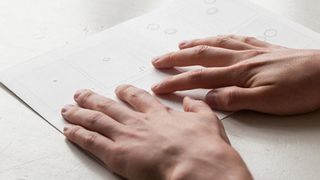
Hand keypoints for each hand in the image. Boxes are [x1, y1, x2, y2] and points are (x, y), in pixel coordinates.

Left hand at [61, 85, 251, 179]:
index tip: (119, 89)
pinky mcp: (117, 154)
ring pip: (97, 120)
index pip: (138, 99)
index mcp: (159, 115)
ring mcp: (126, 136)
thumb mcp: (207, 121)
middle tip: (82, 94)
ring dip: (80, 113)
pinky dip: (78, 134)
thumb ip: (196, 109)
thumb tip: (190, 101)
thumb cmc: (204, 147)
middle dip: (94, 99)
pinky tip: (69, 130)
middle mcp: (139, 122)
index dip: (127, 93)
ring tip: (68, 108)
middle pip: (111, 106)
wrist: (198, 165)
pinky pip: (91, 141)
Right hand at [151, 35, 319, 114]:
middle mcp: (241, 58)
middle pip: (200, 56)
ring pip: (215, 44)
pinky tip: (216, 38)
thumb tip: (210, 99)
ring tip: (179, 46)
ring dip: (193, 45)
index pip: (199, 78)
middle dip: (175, 59)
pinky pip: (234, 39)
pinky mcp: (262, 49)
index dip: (176, 83)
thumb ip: (235, 99)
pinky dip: (219, 37)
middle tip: (158, 61)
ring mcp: (251, 51)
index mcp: (240, 72)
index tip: (159, 86)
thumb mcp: (267, 102)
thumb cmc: (302, 87)